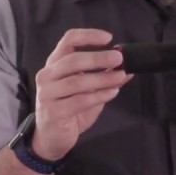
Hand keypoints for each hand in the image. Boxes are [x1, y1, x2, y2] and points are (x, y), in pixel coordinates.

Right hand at [32, 29, 134, 160]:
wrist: (51, 138)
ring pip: (77, 81)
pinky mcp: (53, 111)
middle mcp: (47, 75)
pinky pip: (79, 100)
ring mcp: (47, 93)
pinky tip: (112, 92)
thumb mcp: (88, 91)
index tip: (108, 38)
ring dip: (102, 78)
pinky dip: (98, 95)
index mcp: (55, 64)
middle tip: (119, 59)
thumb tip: (128, 68)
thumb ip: (104, 77)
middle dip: (98, 58)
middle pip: (72, 60)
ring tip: (120, 77)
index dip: (88, 36)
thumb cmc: (69, 110)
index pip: (68, 41)